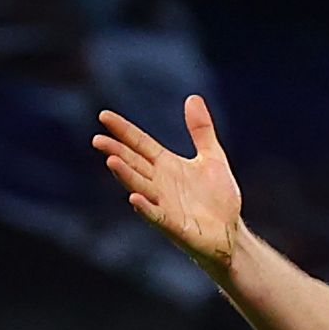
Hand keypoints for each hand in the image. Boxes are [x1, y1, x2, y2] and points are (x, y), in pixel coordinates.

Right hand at [92, 93, 245, 272]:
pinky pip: (156, 216)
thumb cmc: (218, 198)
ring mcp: (164, 204)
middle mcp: (160, 183)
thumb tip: (193, 97)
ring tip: (111, 161)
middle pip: (133, 164)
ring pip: (140, 187)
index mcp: (166, 165)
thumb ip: (200, 130)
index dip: (123, 130)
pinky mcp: (173, 226)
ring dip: (126, 176)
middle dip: (116, 152)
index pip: (140, 144)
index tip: (104, 116)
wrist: (230, 232)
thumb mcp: (212, 157)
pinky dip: (145, 208)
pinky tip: (134, 199)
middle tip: (98, 140)